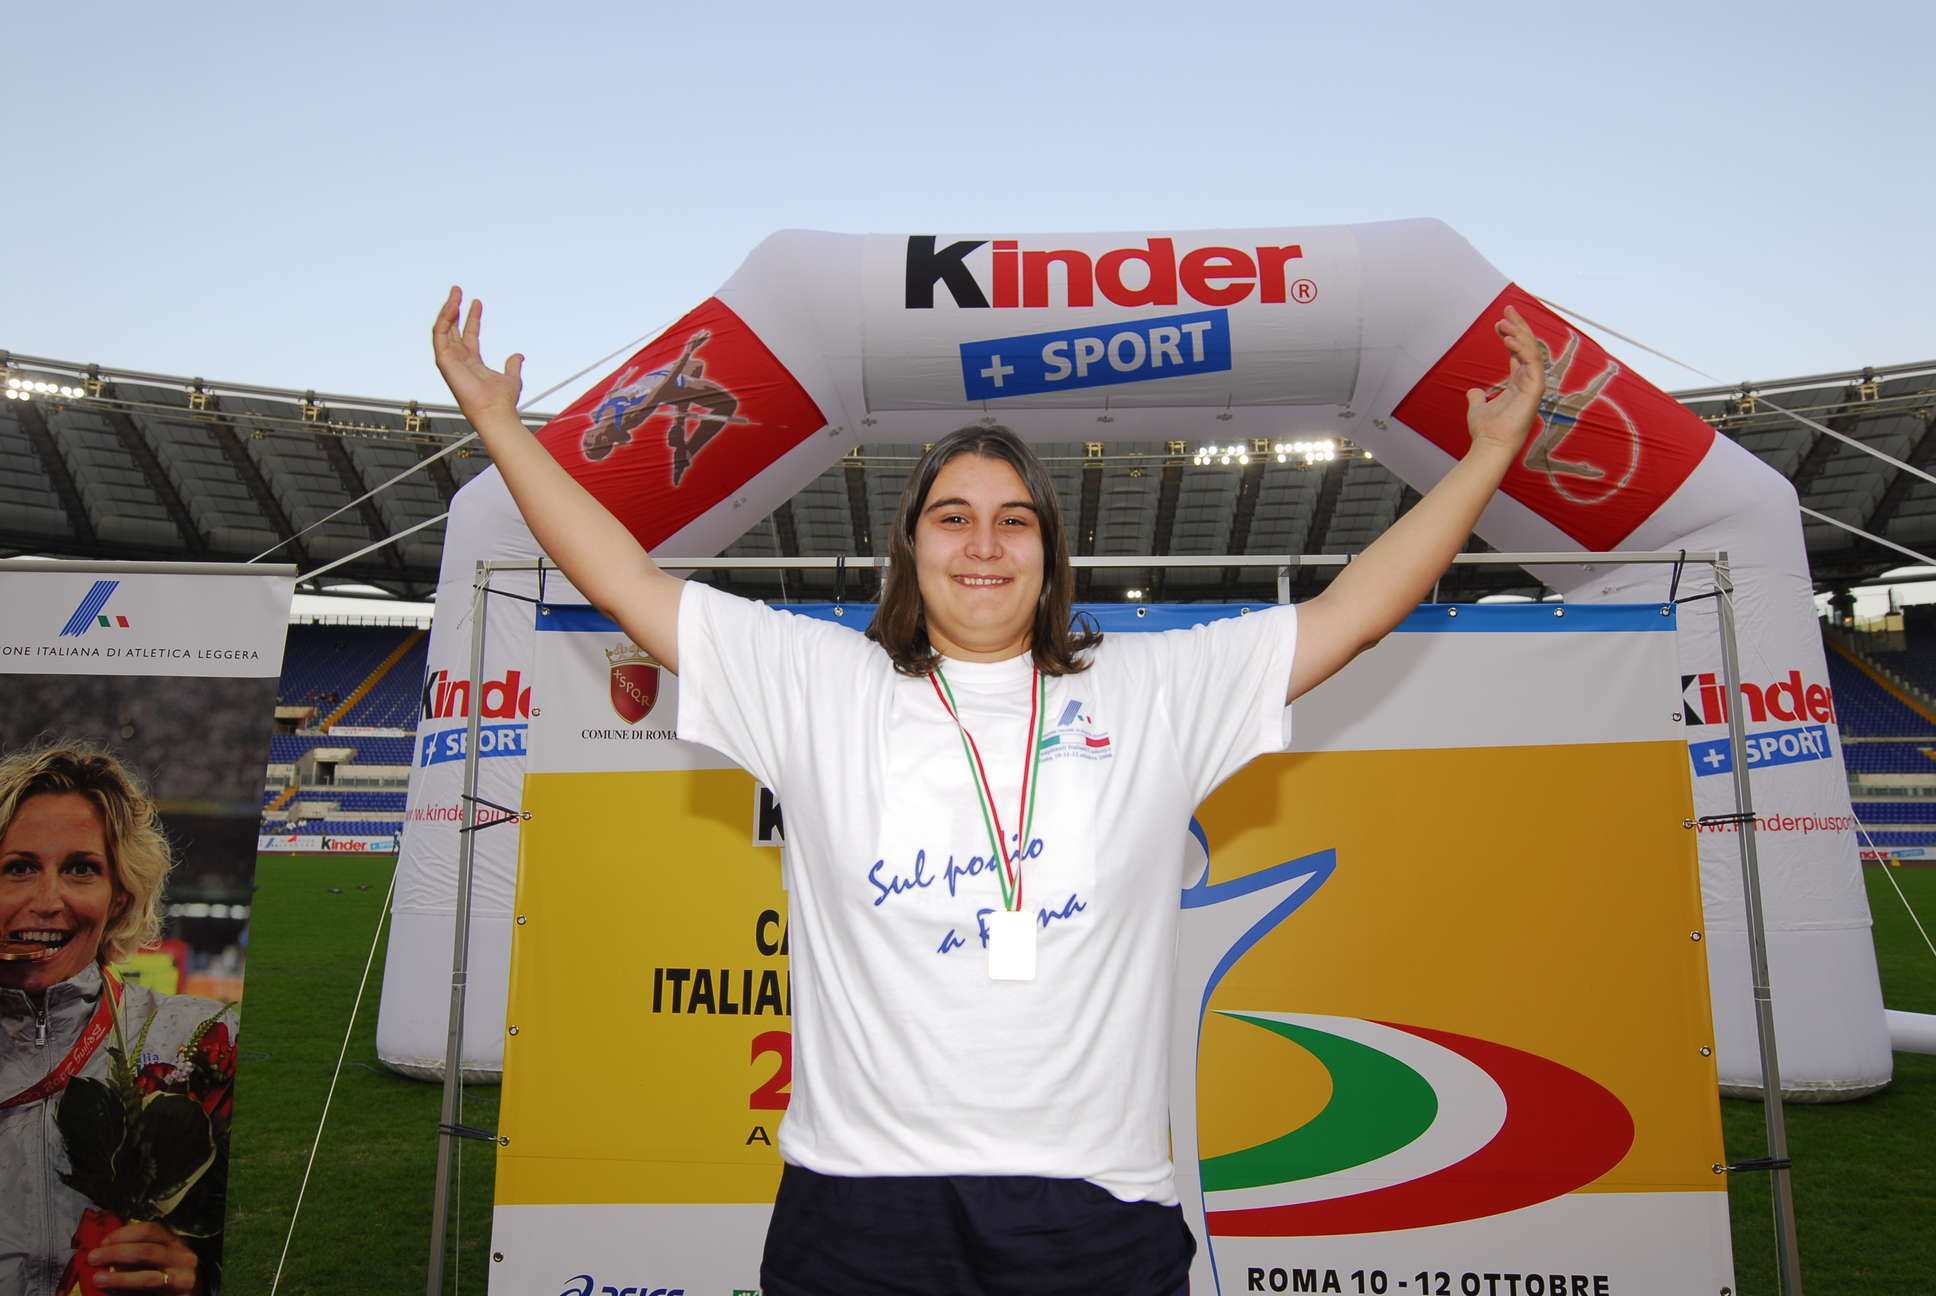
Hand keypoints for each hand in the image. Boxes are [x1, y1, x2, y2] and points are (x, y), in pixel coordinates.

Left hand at [87, 1220, 199, 1291]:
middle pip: (147, 1251)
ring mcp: (182, 1279)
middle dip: (116, 1253)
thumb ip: (139, 1253)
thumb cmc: (167, 1275)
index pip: (151, 1230)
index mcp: (176, 1242)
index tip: (103, 1241)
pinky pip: (148, 1295)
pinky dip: (127, 1294)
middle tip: (93, 1258)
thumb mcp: (159, 1258)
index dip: (124, 1234)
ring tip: (98, 1279)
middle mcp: (183, 1258)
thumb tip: (104, 1250)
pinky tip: (113, 1294)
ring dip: (118, 1278)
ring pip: (147, 1278)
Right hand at [432, 286, 524, 421]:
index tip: (477, 302)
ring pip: (443, 329)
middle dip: (455, 308)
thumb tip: (518, 356)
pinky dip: (444, 319)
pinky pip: (439, 334)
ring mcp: (449, 360)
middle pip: (453, 329)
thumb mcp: (512, 378)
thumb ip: (513, 366)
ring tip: (455, 293)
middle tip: (458, 290)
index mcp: (472, 363)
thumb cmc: (502, 401)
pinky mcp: (443, 360)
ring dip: (448, 309)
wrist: (495, 411)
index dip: (473, 318)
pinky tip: (452, 306)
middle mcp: (458, 360)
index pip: (469, 335)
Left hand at [1463, 305, 1544, 456]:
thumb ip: (1477, 397)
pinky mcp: (1535, 389)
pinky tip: (1508, 338)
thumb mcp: (1478, 407)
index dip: (1510, 334)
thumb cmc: (1486, 430)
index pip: (1518, 352)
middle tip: (1507, 308)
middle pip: (1527, 346)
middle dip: (1518, 325)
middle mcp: (1528, 381)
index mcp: (1518, 383)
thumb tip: (1473, 391)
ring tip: (1503, 321)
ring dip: (1519, 333)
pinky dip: (1521, 348)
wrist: (1490, 445)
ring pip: (1531, 350)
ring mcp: (1533, 385)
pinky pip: (1532, 362)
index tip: (1499, 321)